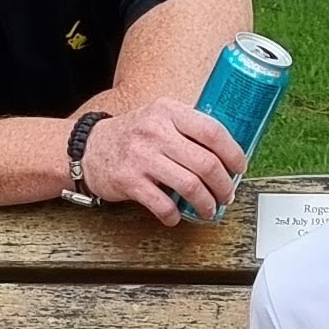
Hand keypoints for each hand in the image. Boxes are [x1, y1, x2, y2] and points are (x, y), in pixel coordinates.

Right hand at [81, 96, 247, 221]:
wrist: (88, 149)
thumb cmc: (131, 136)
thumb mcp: (159, 118)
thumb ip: (187, 128)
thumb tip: (226, 152)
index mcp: (168, 112)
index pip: (212, 131)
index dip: (232, 152)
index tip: (239, 167)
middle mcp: (156, 132)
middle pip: (206, 163)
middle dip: (223, 185)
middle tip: (227, 195)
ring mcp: (142, 157)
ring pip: (190, 186)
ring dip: (206, 204)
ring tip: (208, 209)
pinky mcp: (129, 181)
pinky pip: (163, 205)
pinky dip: (174, 215)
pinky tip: (176, 216)